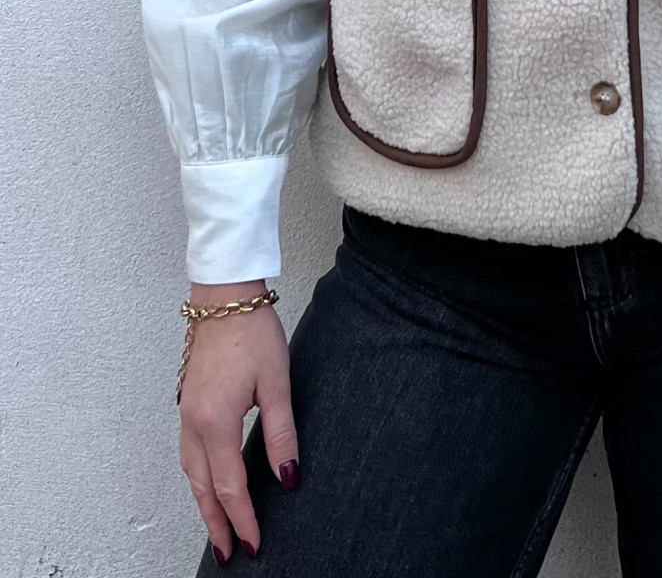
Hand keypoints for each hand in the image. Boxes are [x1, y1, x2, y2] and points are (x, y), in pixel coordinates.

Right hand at [178, 280, 298, 565]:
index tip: (253, 543)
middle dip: (216, 523)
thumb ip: (281, 433)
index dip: (242, 518)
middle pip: (202, 487)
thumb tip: (288, 477)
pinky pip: (188, 453)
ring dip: (204, 503)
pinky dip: (198, 477)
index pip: (229, 486)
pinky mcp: (187, 402)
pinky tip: (208, 481)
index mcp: (216, 422)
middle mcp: (193, 423)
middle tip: (229, 552)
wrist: (224, 296)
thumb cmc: (252, 332)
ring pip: (191, 472)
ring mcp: (185, 413)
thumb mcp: (277, 383)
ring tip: (218, 526)